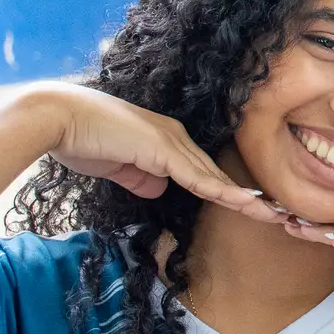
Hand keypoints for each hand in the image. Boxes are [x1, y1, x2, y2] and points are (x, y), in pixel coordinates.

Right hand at [27, 82, 285, 223]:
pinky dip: (221, 191)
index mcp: (166, 142)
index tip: (251, 210)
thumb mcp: (117, 166)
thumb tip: (158, 189)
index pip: (203, 173)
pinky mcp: (161, 148)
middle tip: (277, 215)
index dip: (227, 193)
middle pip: (217, 175)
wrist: (56, 118)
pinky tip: (243, 204)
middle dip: (247, 199)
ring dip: (244, 199)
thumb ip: (140, 177)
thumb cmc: (81, 140)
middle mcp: (176, 138)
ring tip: (272, 216)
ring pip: (213, 177)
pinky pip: (197, 176)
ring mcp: (171, 141)